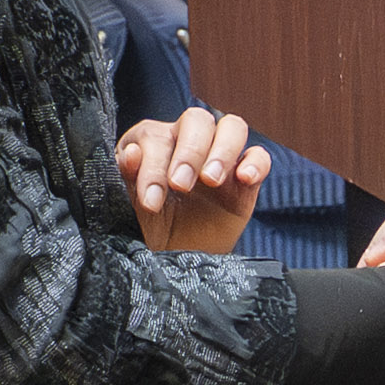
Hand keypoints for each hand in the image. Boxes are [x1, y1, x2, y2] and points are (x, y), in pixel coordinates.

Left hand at [119, 108, 269, 254]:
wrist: (172, 263)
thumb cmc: (146, 232)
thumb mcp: (129, 210)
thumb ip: (125, 179)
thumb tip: (132, 153)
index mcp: (152, 144)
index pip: (156, 135)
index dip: (153, 165)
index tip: (151, 201)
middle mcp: (186, 144)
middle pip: (197, 120)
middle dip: (190, 151)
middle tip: (182, 186)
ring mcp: (219, 160)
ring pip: (232, 127)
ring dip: (223, 150)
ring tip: (212, 180)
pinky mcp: (245, 182)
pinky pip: (260, 157)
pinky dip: (256, 163)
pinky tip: (244, 180)